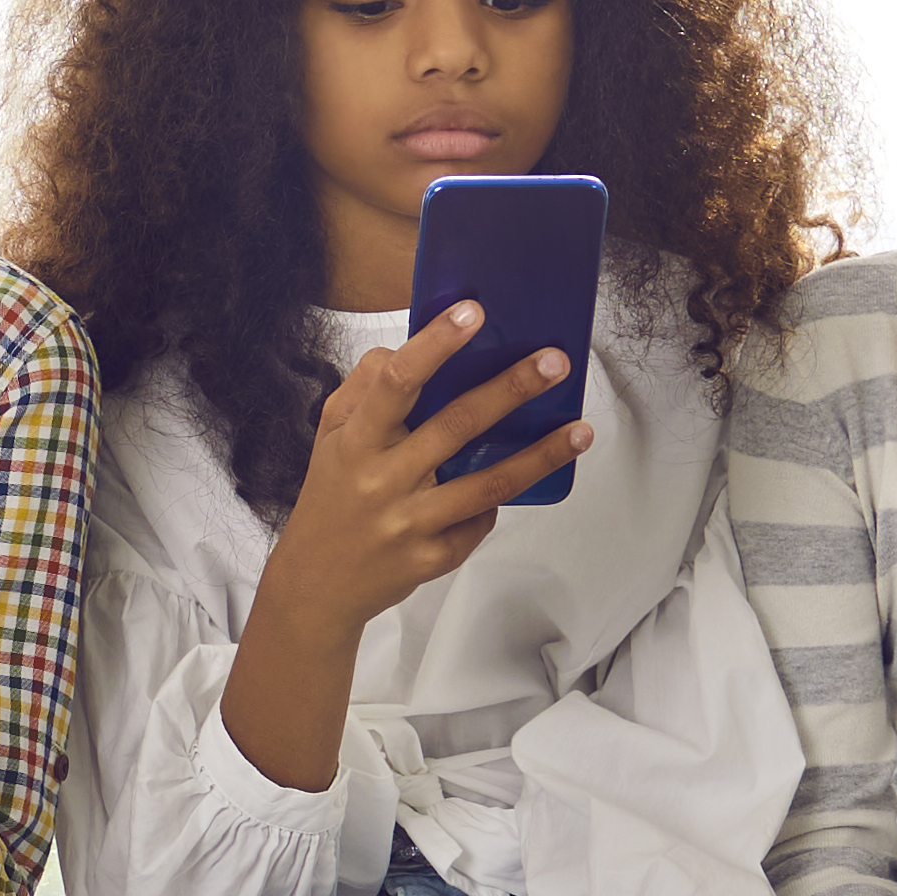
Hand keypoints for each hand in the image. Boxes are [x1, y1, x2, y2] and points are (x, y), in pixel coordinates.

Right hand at [258, 301, 587, 641]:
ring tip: (579, 429)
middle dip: (511, 388)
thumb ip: (363, 388)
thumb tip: (407, 348)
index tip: (472, 312)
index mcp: (357, 441)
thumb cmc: (330, 499)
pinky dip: (498, 500)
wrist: (317, 583)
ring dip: (540, 454)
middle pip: (456, 426)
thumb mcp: (330, 436)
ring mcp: (410, 522)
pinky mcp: (433, 557)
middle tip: (554, 362)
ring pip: (488, 482)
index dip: (436, 344)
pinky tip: (518, 483)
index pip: (396, 382)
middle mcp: (383, 480)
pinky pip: (479, 521)